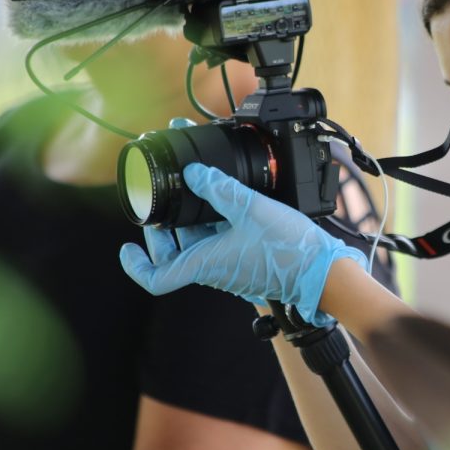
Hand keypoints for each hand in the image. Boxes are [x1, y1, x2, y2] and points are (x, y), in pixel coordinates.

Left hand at [120, 163, 367, 322]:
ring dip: (188, 218)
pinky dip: (211, 220)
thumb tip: (193, 172)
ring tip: (192, 185)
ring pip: (195, 244)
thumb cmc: (288, 251)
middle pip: (172, 253)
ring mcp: (229, 265)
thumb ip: (220, 188)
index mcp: (205, 263)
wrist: (323, 271)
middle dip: (160, 227)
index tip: (126, 247)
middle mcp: (213, 269)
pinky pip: (218, 241)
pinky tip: (223, 196)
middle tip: (159, 200)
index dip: (135, 264)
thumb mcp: (251, 209)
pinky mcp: (246, 258)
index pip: (156, 277)